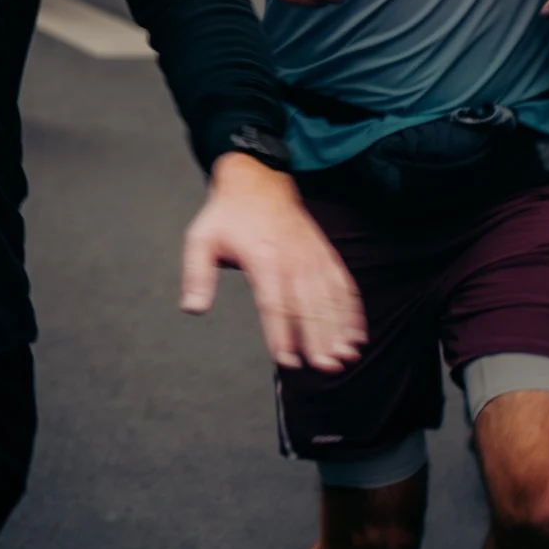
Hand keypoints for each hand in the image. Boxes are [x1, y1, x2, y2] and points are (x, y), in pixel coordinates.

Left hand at [180, 152, 362, 371]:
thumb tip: (192, 308)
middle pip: (308, 306)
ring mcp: (312, 257)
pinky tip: (356, 337)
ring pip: (330, 299)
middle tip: (324, 368)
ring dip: (339, 331)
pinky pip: (343, 286)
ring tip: (344, 358)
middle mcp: (292, 259)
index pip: (273, 303)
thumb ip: (197, 275)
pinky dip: (352, 312)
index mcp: (262, 257)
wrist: (258, 180)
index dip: (280, 333)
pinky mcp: (325, 256)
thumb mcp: (200, 239)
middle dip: (318, 340)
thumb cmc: (227, 215)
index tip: (285, 359)